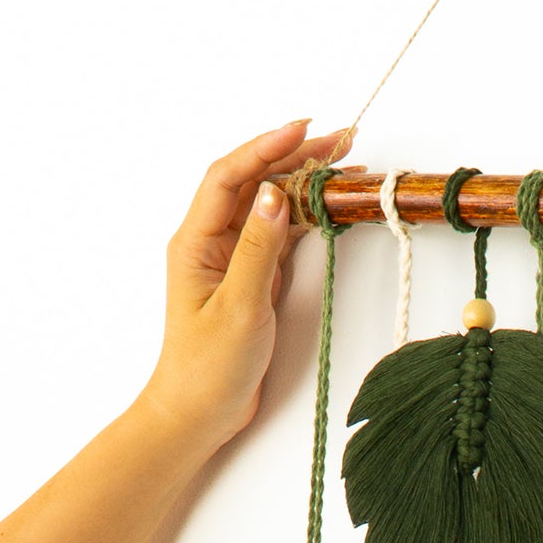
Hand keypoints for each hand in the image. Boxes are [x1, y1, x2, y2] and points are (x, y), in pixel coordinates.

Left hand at [137, 119, 358, 456]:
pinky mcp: (254, 275)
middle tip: (342, 140)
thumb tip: (275, 194)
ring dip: (306, 182)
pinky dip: (308, 215)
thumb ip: (257, 248)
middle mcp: (212, 241)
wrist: (199, 412)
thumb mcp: (239, 306)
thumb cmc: (208, 367)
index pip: (229, 177)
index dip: (265, 147)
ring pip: (271, 204)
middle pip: (253, 181)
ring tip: (347, 164)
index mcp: (196, 242)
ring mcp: (234, 257)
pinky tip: (332, 204)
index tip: (303, 130)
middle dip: (295, 156)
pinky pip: (281, 232)